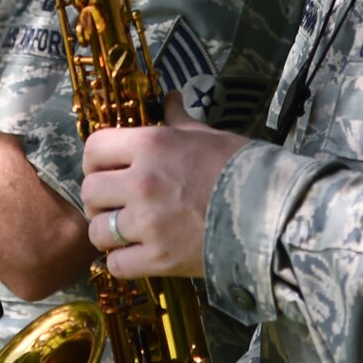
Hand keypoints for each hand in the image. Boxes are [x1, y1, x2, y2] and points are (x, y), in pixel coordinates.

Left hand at [81, 91, 249, 278]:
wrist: (272, 213)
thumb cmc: (242, 168)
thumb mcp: (208, 135)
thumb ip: (179, 119)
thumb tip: (170, 97)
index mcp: (151, 145)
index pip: (94, 147)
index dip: (96, 159)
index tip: (106, 169)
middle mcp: (142, 182)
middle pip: (90, 190)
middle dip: (99, 197)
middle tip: (114, 203)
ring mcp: (148, 223)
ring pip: (98, 230)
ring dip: (107, 231)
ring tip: (123, 231)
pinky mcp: (159, 259)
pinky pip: (115, 265)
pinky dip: (120, 262)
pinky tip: (135, 255)